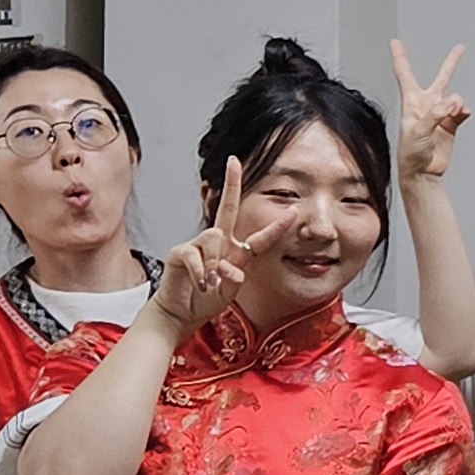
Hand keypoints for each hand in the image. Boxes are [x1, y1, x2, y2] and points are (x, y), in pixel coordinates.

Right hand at [149, 157, 285, 328]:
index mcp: (236, 252)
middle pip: (226, 208)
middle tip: (233, 162)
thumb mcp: (227, 291)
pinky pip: (194, 254)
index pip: (261, 237)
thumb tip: (231, 269)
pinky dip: (201, 272)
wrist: (180, 313)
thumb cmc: (205, 300)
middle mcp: (219, 243)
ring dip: (215, 263)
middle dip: (231, 183)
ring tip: (210, 284)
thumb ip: (234, 280)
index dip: (277, 226)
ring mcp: (198, 245)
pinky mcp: (180, 252)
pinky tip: (201, 285)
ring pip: (214, 237)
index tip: (294, 210)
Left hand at [390, 39, 470, 184]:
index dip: (400, 57)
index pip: (404, 74)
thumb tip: (453, 101)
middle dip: (451, 63)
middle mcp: (427, 105)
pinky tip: (462, 115)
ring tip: (454, 112)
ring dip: (457, 103)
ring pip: (455, 97)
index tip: (395, 42)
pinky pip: (462, 112)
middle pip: (441, 78)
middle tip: (461, 48)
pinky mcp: (451, 125)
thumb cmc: (411, 152)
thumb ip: (435, 114)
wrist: (422, 172)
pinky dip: (464, 112)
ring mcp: (441, 115)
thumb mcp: (418, 131)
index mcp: (411, 102)